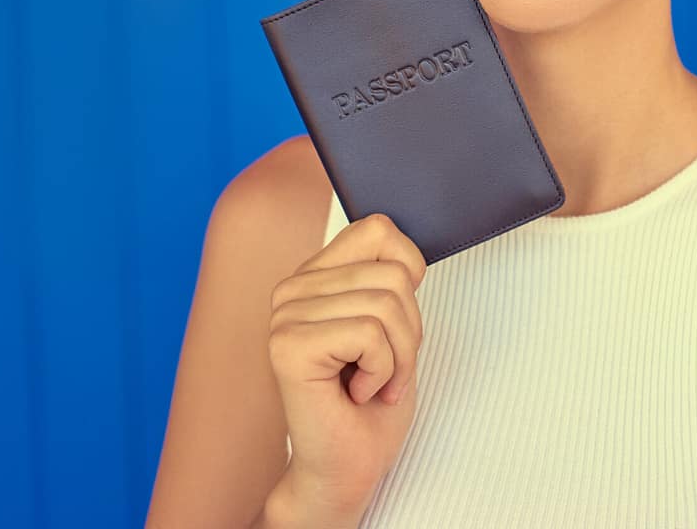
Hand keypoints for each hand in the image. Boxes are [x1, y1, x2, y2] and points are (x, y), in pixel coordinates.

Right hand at [267, 212, 427, 513]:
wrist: (348, 466)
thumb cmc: (371, 404)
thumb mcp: (393, 326)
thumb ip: (390, 280)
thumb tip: (405, 250)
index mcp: (316, 276)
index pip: (378, 229)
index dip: (410, 270)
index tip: (398, 321)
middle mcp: (293, 289)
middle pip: (393, 275)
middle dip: (410, 331)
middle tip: (388, 370)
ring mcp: (285, 315)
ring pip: (386, 303)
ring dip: (399, 356)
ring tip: (376, 383)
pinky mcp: (288, 345)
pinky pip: (369, 333)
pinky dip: (383, 371)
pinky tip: (359, 392)